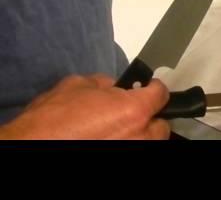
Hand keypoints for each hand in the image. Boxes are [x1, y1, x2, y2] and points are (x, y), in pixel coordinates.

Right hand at [0, 74, 170, 139]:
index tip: (146, 88)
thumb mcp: (77, 86)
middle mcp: (140, 136)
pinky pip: (134, 150)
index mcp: (134, 111)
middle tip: (129, 116)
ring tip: (118, 133)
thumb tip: (114, 85)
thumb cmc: (53, 119)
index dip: (152, 88)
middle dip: (147, 119)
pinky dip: (125, 145)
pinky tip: (108, 142)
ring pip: (149, 142)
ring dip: (139, 136)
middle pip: (160, 125)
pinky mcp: (125, 167)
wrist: (31, 147)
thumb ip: (104, 83)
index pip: (161, 94)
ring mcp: (133, 152)